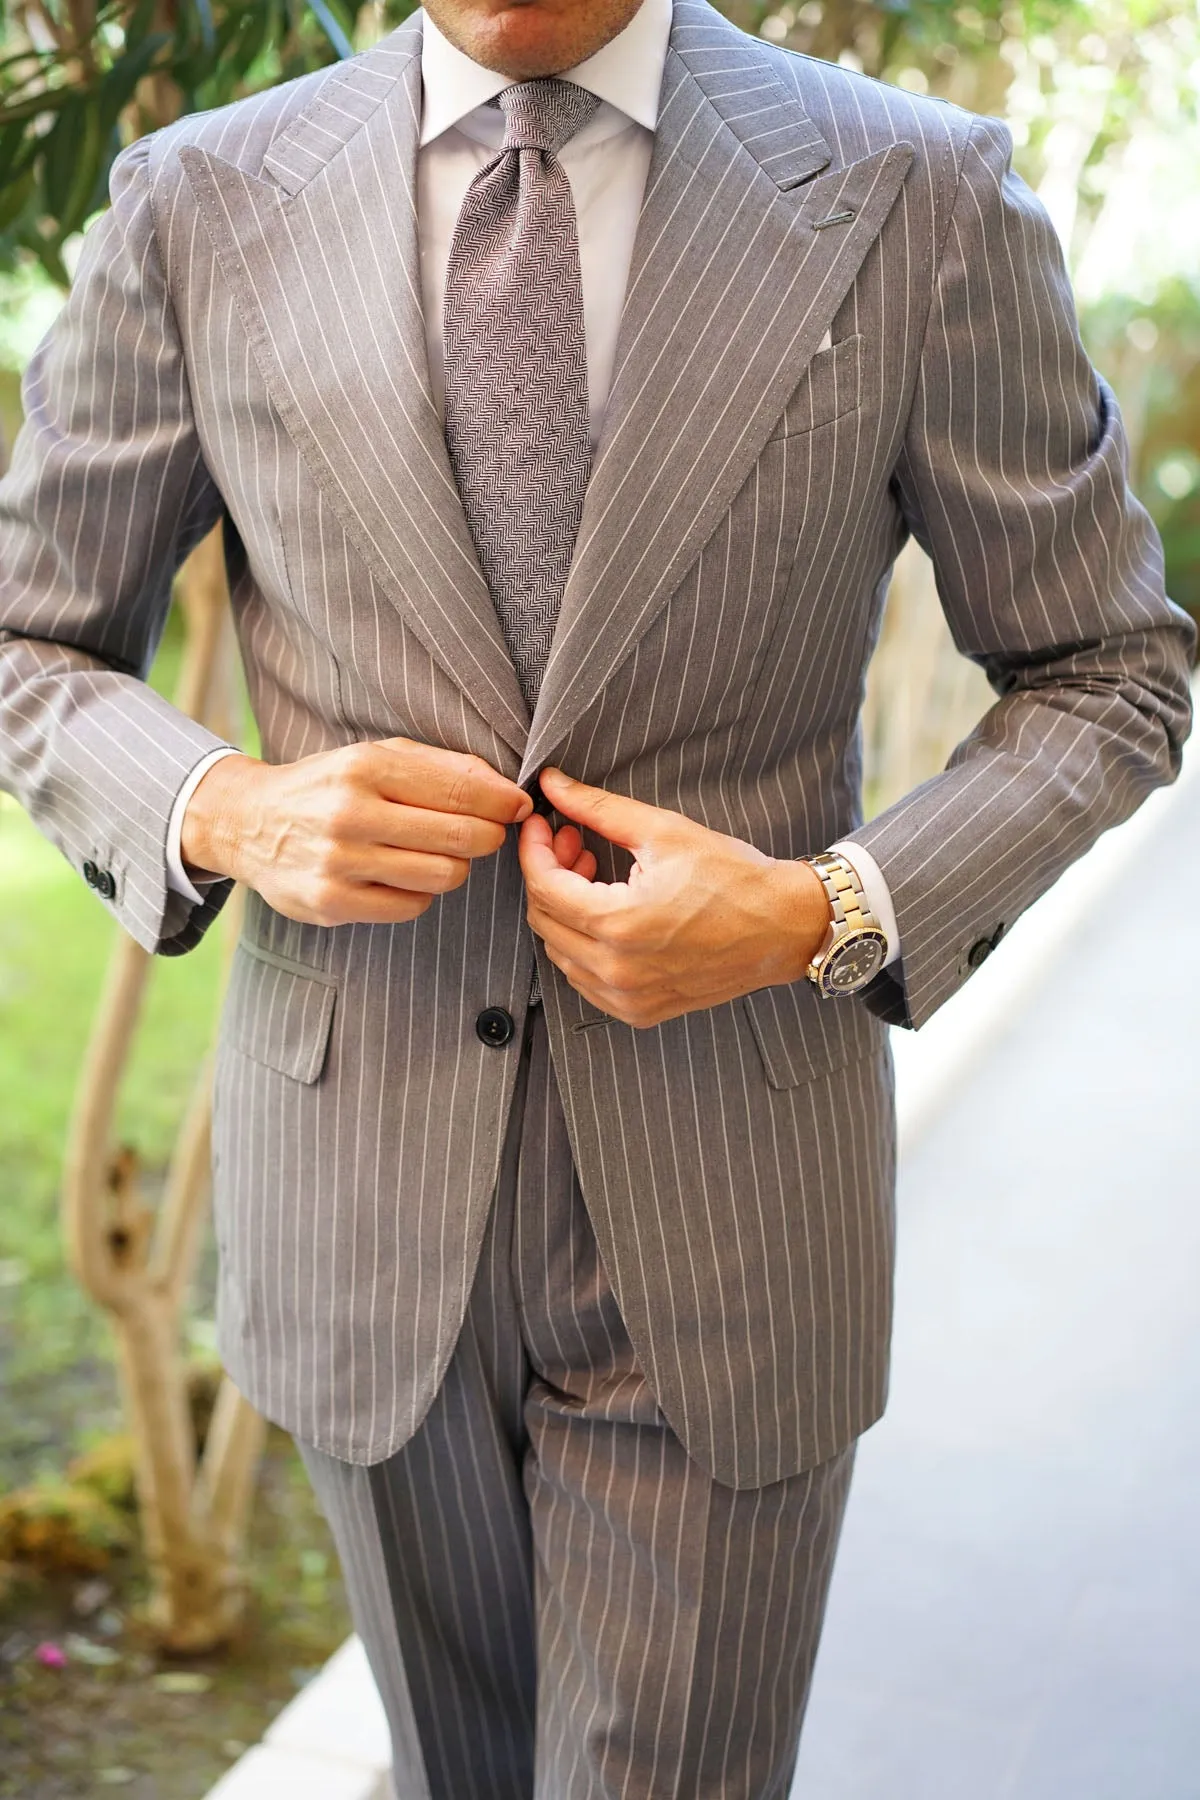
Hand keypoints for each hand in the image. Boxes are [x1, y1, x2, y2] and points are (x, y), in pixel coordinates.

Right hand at [181, 738, 533, 926]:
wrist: (248, 823)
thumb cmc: (328, 786)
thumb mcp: (376, 757)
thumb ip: (443, 768)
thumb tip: (507, 792)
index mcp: (364, 768)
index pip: (459, 790)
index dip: (502, 803)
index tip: (518, 807)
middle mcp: (349, 814)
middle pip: (460, 837)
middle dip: (487, 836)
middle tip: (485, 833)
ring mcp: (338, 863)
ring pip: (443, 876)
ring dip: (455, 867)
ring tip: (439, 853)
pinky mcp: (331, 903)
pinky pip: (412, 907)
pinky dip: (420, 893)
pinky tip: (402, 876)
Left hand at [518, 766, 831, 1026]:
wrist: (783, 928)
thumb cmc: (733, 878)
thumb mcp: (663, 831)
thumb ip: (598, 809)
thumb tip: (552, 785)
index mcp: (618, 923)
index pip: (543, 886)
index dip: (535, 849)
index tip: (543, 825)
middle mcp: (616, 969)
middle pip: (545, 919)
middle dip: (549, 875)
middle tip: (575, 843)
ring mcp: (626, 997)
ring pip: (560, 952)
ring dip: (565, 911)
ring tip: (595, 875)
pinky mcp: (639, 1011)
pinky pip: (585, 979)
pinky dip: (583, 945)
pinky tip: (608, 914)